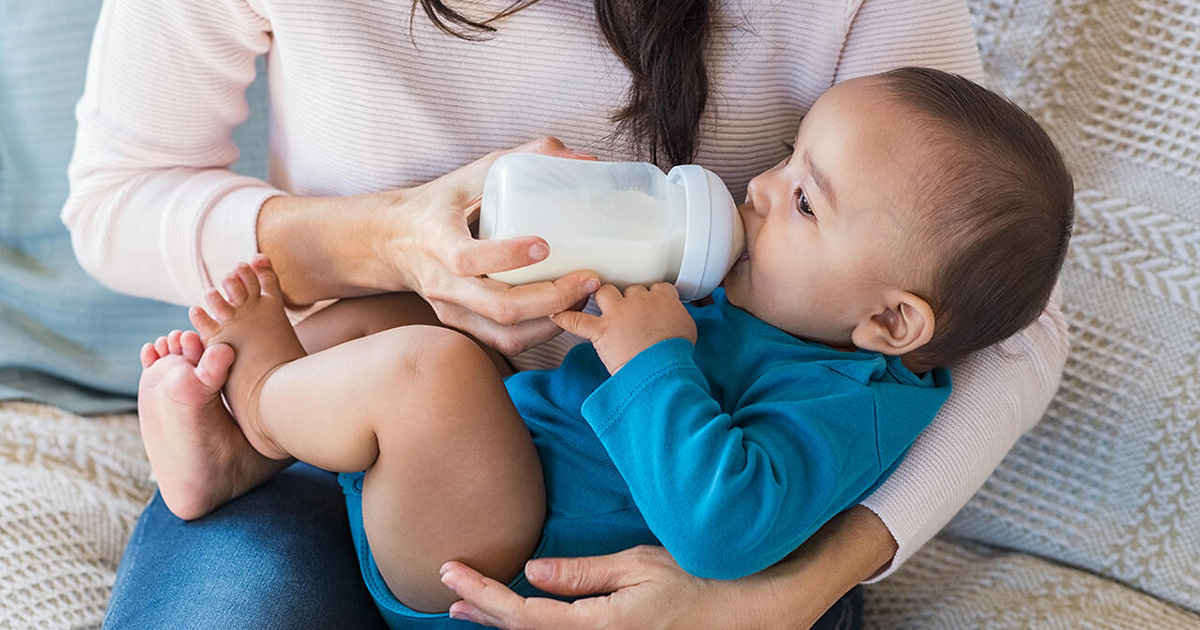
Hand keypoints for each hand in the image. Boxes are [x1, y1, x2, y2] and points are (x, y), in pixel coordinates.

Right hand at [381, 137, 601, 354]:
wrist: (394, 240)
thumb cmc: (441, 203)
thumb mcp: (474, 173)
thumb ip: (525, 157)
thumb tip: (583, 157)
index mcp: (437, 239)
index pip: (467, 258)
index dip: (507, 256)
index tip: (545, 246)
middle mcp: (442, 282)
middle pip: (499, 307)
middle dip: (552, 298)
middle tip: (589, 279)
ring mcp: (451, 309)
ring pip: (507, 333)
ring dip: (553, 321)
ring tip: (583, 297)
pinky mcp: (462, 325)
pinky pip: (505, 341)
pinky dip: (540, 332)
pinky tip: (564, 311)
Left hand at [437, 507, 894, 629]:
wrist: (752, 611)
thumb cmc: (700, 580)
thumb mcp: (639, 566)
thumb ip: (582, 575)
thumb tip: (533, 571)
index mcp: (601, 625)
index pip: (523, 615)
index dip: (482, 594)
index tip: (450, 572)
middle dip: (482, 612)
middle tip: (448, 590)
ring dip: (503, 623)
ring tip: (468, 609)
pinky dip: (536, 626)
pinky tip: (522, 616)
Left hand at [551, 283, 696, 373]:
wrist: (662, 369)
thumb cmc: (676, 354)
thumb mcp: (687, 329)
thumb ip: (678, 317)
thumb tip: (674, 320)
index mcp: (663, 298)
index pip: (656, 287)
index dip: (652, 295)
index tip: (651, 303)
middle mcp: (639, 300)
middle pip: (629, 288)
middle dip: (628, 299)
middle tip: (629, 312)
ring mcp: (618, 313)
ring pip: (604, 292)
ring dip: (602, 298)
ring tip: (601, 305)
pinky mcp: (602, 330)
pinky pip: (577, 321)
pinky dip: (565, 318)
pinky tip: (557, 315)